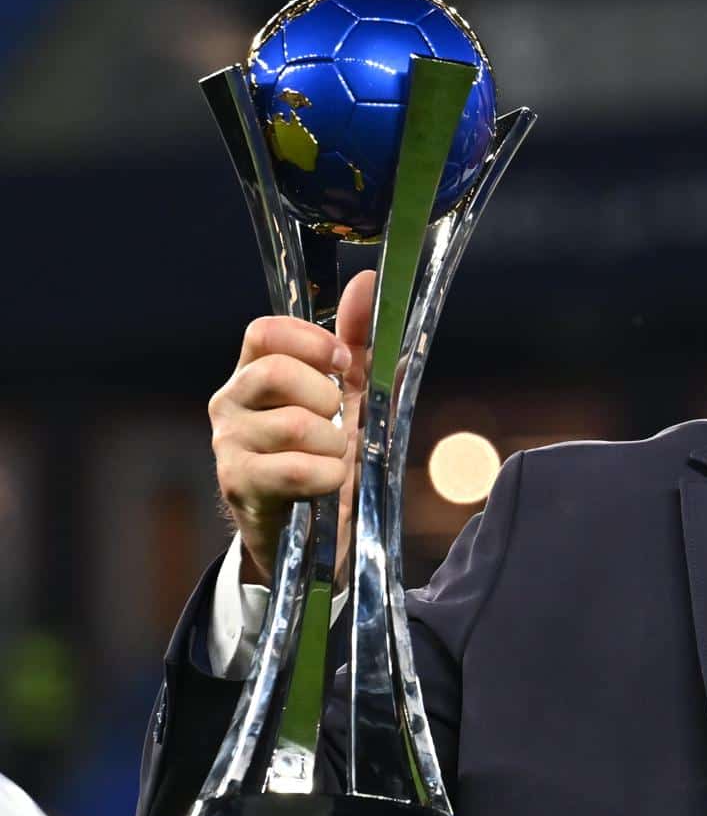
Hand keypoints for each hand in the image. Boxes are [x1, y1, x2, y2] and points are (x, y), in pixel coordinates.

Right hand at [209, 271, 373, 584]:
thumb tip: (367, 282)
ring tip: (332, 459)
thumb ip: (359, 343)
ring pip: (295, 425)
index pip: (265, 332)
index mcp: (254, 372)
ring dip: (334, 446)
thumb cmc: (325, 455)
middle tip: (336, 423)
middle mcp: (231, 403)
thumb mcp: (352, 398)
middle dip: (326, 399)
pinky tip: (326, 483)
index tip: (343, 366)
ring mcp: (229, 445)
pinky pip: (297, 470)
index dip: (312, 342)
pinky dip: (328, 477)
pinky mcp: (239, 486)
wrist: (310, 533)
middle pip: (276, 372)